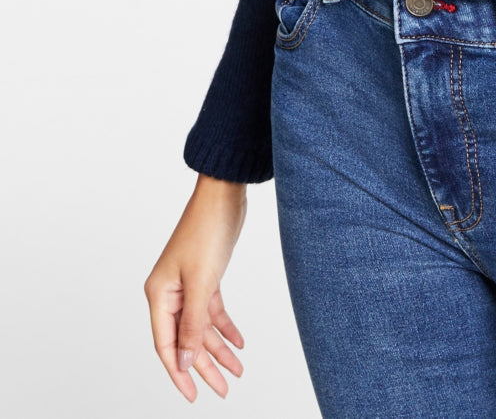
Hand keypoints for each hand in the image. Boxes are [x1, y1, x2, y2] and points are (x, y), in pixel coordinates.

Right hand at [144, 175, 248, 401]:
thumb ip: (193, 324)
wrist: (223, 195)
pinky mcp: (206, 277)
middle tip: (223, 390)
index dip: (179, 372)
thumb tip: (184, 361)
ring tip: (237, 371)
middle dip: (204, 366)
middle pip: (186, 340)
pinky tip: (239, 342)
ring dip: (219, 349)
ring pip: (201, 327)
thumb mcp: (202, 282)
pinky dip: (225, 326)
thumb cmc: (207, 231)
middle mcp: (170, 293)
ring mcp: (188, 286)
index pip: (166, 345)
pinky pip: (213, 310)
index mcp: (159, 295)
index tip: (193, 396)